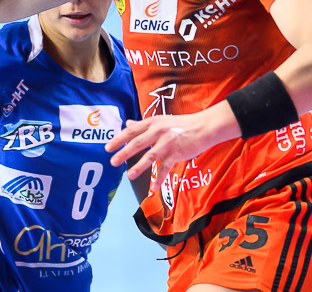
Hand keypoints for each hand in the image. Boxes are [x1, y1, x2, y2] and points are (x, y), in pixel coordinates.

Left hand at [105, 104, 239, 191]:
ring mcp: (168, 143)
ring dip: (139, 167)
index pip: (132, 131)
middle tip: (113, 162)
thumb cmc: (181, 124)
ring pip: (150, 156)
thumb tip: (128, 123)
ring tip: (129, 175)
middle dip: (124, 153)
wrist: (203, 127)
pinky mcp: (177, 153)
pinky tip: (153, 189)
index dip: (119, 139)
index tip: (108, 147)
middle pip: (138, 143)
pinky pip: (165, 168)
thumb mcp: (160, 121)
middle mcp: (158, 131)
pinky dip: (159, 179)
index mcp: (152, 122)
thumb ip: (143, 125)